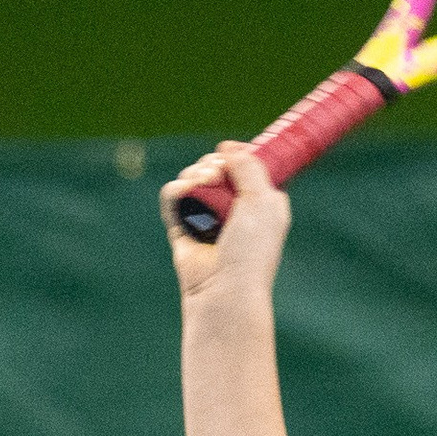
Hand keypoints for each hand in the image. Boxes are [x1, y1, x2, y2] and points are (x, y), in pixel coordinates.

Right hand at [160, 141, 290, 301]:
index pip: (247, 166)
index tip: (231, 150)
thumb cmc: (251, 250)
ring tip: (204, 182)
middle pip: (217, 166)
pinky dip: (177, 189)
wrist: (224, 288)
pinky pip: (174, 196)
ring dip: (196, 173)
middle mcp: (234, 207)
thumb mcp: (262, 201)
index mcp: (261, 202)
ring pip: (193, 177)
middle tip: (218, 172)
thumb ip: (249, 166)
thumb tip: (227, 148)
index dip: (238, 154)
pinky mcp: (182, 225)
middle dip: (214, 162)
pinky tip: (185, 191)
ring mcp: (207, 216)